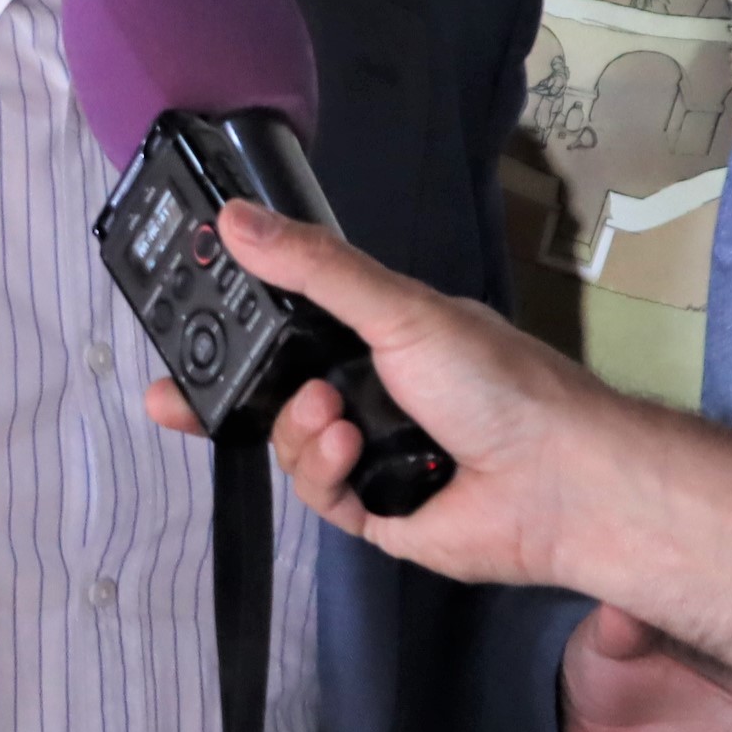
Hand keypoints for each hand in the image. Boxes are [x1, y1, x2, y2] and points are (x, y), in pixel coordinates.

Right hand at [141, 202, 619, 591]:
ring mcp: (369, 455)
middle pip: (271, 393)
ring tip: (333, 419)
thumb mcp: (399, 308)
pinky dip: (323, 472)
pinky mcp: (373, 514)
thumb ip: (316, 267)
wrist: (557, 481)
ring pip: (287, 444)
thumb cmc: (493, 380)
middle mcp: (368, 393)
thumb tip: (235, 217)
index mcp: (377, 336)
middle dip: (224, 395)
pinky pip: (316, 495)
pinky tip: (348, 454)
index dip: (231, 329)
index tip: (175, 326)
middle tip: (174, 395)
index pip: (286, 327)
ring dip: (296, 429)